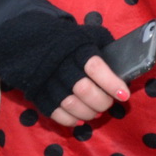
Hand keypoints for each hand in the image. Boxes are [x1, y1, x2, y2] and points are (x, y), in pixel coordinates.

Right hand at [0, 9, 118, 119]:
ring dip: (89, 113)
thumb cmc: (69, 41)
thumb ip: (105, 46)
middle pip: (84, 90)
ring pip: (71, 105)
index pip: (95, 67)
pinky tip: (80, 118)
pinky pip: (55, 114)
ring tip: (97, 111)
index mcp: (77, 48)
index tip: (124, 95)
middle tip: (110, 103)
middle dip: (102, 102)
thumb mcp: (88, 35)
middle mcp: (61, 66)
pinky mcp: (37, 94)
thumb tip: (124, 64)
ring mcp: (47, 82)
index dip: (111, 83)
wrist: (31, 41)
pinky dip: (71, 120)